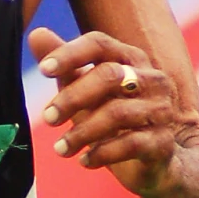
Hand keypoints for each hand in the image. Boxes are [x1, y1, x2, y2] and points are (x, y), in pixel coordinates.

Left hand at [27, 25, 180, 194]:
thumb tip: (35, 34)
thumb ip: (66, 67)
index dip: (70, 54)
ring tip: (60, 148)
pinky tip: (84, 161)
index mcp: (130, 60)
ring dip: (82, 132)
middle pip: (109, 76)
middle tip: (47, 118)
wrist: (154, 163)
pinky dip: (102, 154)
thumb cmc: (116, 121)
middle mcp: (151, 79)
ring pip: (118, 113)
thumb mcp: (86, 93)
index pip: (99, 44)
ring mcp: (160, 110)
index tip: (43, 70)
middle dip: (72, 97)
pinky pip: (130, 144)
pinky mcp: (162, 142)